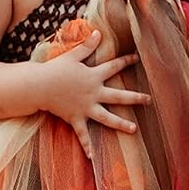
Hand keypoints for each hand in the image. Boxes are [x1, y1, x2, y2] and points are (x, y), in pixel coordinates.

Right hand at [39, 29, 151, 159]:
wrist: (39, 85)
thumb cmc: (54, 69)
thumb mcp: (72, 56)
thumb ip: (86, 46)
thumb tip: (98, 32)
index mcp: (94, 76)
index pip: (114, 66)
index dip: (126, 61)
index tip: (138, 58)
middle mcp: (94, 93)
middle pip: (119, 96)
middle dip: (135, 98)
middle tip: (149, 100)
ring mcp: (86, 107)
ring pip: (107, 117)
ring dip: (121, 124)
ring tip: (134, 130)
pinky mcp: (75, 118)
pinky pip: (83, 134)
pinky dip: (87, 146)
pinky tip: (93, 158)